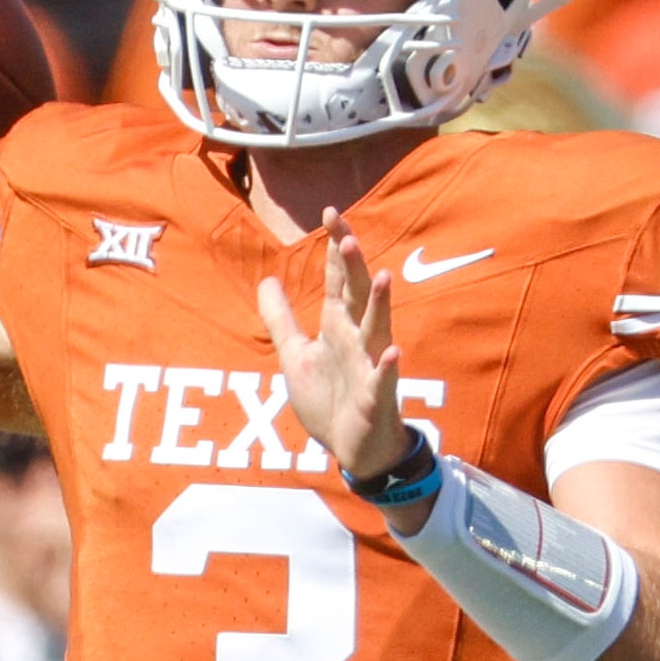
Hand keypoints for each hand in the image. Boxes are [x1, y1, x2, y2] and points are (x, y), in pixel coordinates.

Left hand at [258, 210, 410, 489]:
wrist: (351, 447)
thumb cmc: (328, 398)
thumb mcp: (295, 354)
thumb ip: (281, 318)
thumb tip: (267, 280)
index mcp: (338, 327)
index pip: (339, 279)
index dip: (335, 248)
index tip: (331, 213)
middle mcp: (357, 339)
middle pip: (359, 295)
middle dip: (354, 266)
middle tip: (347, 234)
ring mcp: (370, 366)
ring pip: (377, 330)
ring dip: (380, 305)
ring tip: (384, 277)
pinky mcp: (376, 397)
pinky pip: (383, 379)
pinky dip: (387, 366)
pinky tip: (392, 351)